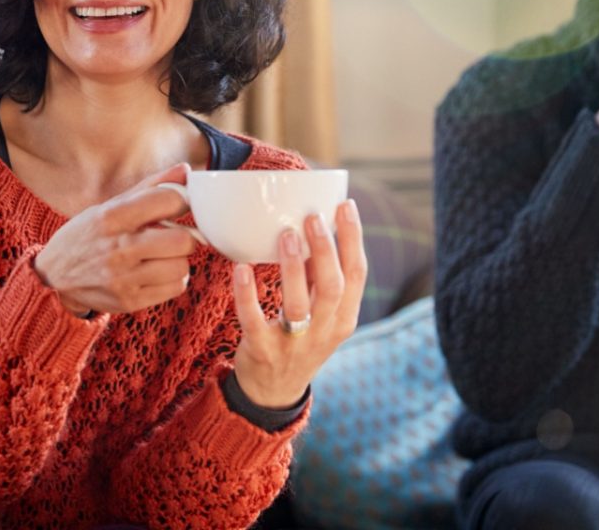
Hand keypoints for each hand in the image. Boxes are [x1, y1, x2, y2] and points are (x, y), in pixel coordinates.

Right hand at [33, 163, 198, 315]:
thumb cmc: (87, 235)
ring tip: (160, 256)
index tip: (177, 205)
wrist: (54, 276)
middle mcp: (117, 249)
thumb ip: (150, 188)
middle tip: (172, 235)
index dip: (181, 201)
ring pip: (181, 266)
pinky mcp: (130, 301)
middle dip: (184, 236)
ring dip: (177, 259)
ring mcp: (123, 279)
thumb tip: (186, 170)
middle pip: (182, 241)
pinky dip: (173, 278)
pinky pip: (176, 287)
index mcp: (111, 217)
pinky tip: (156, 272)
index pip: (168, 201)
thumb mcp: (109, 206)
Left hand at [230, 199, 366, 408]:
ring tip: (285, 235)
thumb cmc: (299, 339)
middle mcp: (325, 330)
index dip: (354, 238)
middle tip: (313, 216)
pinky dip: (247, 294)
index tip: (345, 205)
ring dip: (293, 268)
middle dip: (325, 249)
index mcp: (344, 316)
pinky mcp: (263, 351)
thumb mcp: (321, 313)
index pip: (358, 274)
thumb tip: (313, 227)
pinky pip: (254, 320)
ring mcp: (295, 344)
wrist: (274, 392)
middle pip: (333, 286)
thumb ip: (318, 277)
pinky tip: (241, 268)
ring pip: (299, 304)